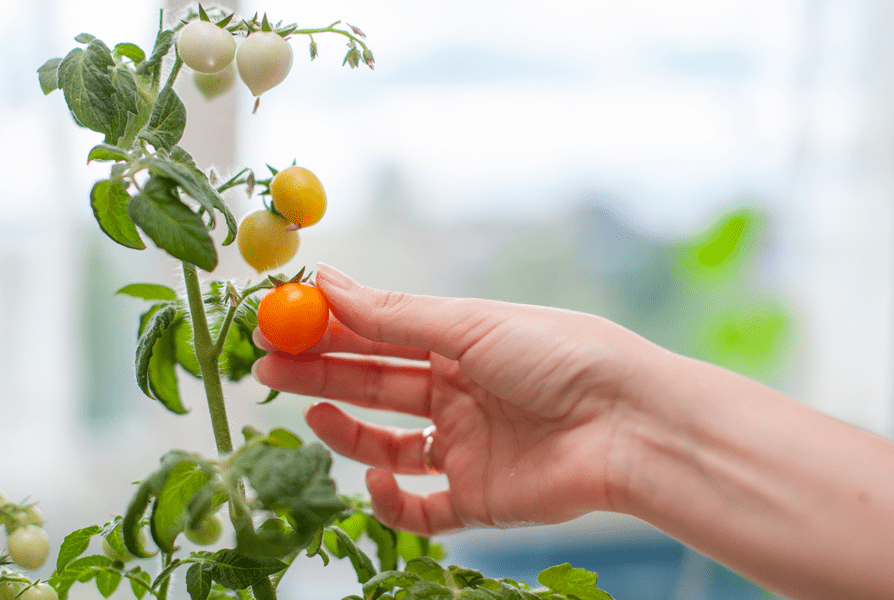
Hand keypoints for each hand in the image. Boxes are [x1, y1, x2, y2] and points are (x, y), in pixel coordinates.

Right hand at [251, 264, 655, 534]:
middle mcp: (459, 393)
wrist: (629, 423)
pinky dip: (391, 498)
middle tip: (264, 365)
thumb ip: (394, 316)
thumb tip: (325, 280)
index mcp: (460, 343)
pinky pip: (421, 507)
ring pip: (389, 444)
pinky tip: (376, 476)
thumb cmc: (559, 356)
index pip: (379, 334)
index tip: (278, 319)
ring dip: (346, 431)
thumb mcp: (471, 325)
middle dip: (319, 373)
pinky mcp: (478, 499)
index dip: (328, 327)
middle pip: (374, 384)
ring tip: (314, 412)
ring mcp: (467, 447)